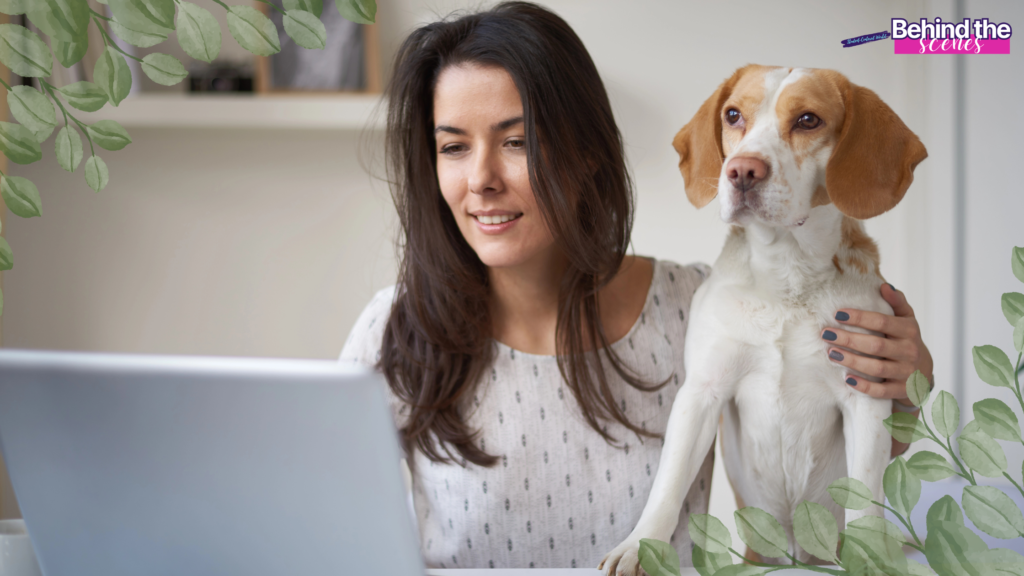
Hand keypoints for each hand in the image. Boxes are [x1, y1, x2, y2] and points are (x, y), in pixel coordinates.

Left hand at [821, 284, 932, 457]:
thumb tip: (884, 286)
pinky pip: (881, 391)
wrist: (923, 372)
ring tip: (831, 353)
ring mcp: (906, 372)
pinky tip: (847, 379)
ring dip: (852, 361)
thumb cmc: (906, 340)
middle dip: (849, 339)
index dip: (859, 317)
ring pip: (876, 368)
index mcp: (909, 330)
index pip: (882, 322)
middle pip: (875, 345)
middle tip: (826, 334)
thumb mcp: (906, 320)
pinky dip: (864, 386)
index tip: (837, 314)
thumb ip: (897, 303)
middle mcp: (909, 351)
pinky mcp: (902, 390)